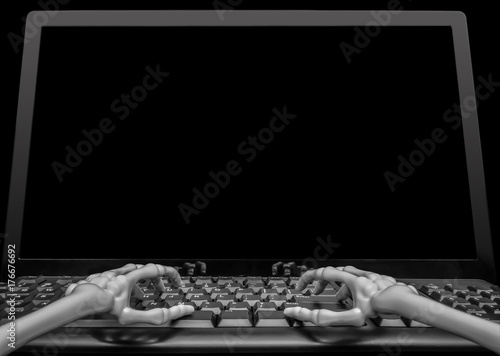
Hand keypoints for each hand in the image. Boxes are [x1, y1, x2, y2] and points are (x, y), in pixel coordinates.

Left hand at [65, 263, 194, 323]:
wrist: (79, 302)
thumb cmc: (102, 308)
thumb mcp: (131, 316)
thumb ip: (155, 316)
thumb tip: (179, 312)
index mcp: (131, 278)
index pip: (158, 270)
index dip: (170, 274)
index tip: (176, 281)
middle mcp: (122, 274)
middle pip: (146, 271)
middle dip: (157, 280)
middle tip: (162, 289)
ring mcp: (111, 275)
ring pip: (132, 274)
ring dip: (142, 284)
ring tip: (142, 296)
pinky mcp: (103, 279)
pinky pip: (120, 279)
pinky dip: (127, 286)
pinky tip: (123, 298)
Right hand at [283, 265, 417, 325]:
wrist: (401, 300)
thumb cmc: (380, 305)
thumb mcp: (351, 315)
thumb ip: (329, 318)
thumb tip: (309, 317)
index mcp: (349, 279)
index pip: (321, 273)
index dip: (308, 278)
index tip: (302, 285)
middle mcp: (358, 274)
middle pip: (333, 273)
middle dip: (322, 282)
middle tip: (316, 290)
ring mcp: (368, 276)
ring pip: (348, 277)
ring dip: (339, 286)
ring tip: (338, 297)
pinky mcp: (377, 281)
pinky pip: (361, 281)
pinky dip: (354, 288)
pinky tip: (358, 299)